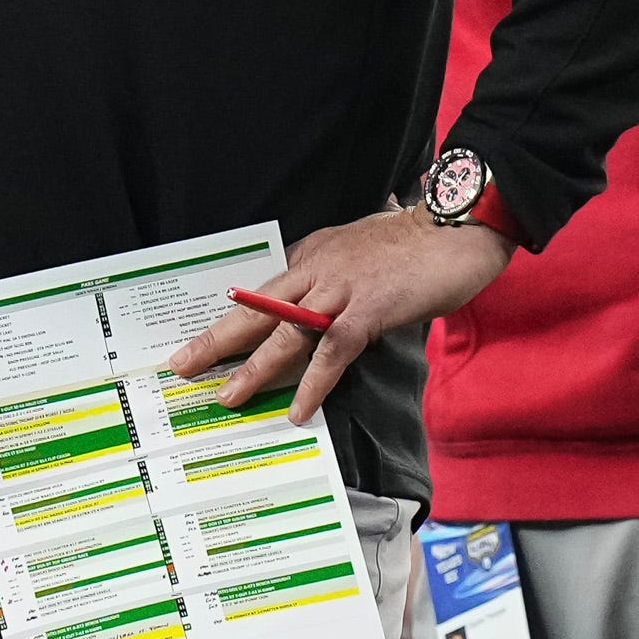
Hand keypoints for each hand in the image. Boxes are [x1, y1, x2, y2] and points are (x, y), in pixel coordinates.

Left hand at [167, 206, 515, 423]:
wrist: (457, 229)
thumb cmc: (416, 244)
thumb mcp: (361, 255)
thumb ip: (334, 280)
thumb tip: (317, 316)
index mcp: (312, 254)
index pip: (261, 292)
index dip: (231, 320)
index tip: (202, 343)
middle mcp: (317, 267)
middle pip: (256, 308)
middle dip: (216, 339)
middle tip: (182, 364)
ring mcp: (341, 288)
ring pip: (285, 332)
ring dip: (253, 367)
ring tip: (228, 396)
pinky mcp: (369, 309)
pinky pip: (333, 351)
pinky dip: (315, 382)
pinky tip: (300, 408)